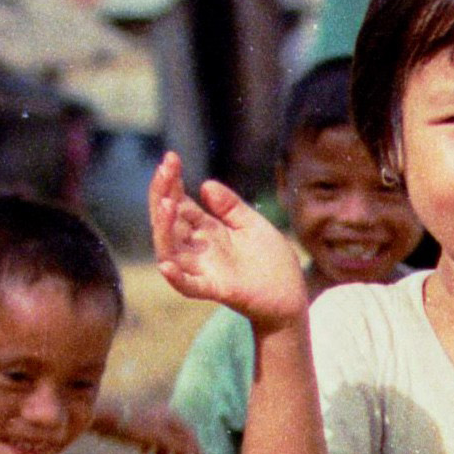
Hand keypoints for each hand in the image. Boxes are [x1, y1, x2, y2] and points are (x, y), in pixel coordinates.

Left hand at [94, 396, 204, 453]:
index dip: (196, 453)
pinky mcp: (142, 427)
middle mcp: (166, 417)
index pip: (191, 437)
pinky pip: (153, 441)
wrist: (105, 416)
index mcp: (172, 417)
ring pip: (164, 443)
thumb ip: (177, 446)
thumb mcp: (157, 438)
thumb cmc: (132, 426)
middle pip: (179, 440)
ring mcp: (154, 421)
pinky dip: (150, 450)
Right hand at [149, 153, 308, 328]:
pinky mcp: (217, 289)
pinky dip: (176, 278)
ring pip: (170, 251)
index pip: (179, 203)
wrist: (291, 295)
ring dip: (163, 229)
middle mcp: (198, 249)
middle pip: (168, 222)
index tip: (170, 158)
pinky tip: (166, 264)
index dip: (172, 182)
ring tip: (165, 203)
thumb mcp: (251, 224)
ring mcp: (204, 269)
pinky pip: (189, 286)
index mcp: (206, 230)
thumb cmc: (270, 260)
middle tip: (164, 169)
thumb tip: (205, 184)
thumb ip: (229, 206)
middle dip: (162, 195)